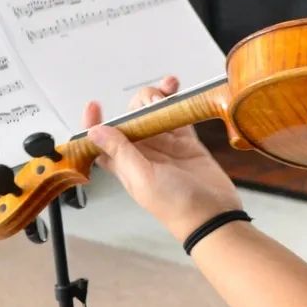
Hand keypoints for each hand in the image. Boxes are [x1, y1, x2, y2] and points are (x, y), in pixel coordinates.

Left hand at [83, 75, 242, 243]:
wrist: (211, 215)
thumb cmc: (175, 206)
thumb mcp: (143, 178)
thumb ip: (121, 152)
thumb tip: (95, 131)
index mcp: (125, 163)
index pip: (101, 139)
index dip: (95, 122)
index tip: (95, 105)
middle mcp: (143, 152)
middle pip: (131, 117)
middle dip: (138, 102)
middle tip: (153, 102)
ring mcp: (165, 145)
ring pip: (154, 112)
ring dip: (159, 97)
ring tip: (169, 91)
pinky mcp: (186, 142)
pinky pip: (178, 115)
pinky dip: (178, 103)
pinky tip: (179, 94)